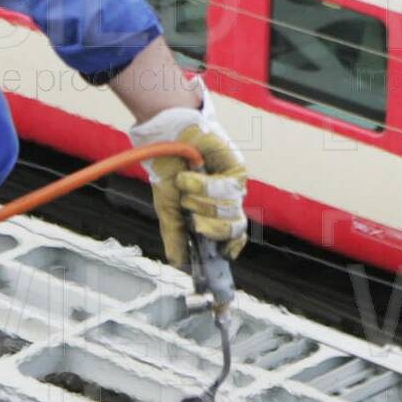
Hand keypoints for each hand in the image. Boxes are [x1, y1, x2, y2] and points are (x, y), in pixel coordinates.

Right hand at [126, 84, 247, 270]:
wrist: (164, 138)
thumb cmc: (168, 170)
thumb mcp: (168, 207)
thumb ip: (175, 234)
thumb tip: (178, 263)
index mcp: (213, 215)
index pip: (232, 240)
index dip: (229, 250)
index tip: (219, 257)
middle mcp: (227, 202)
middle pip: (234, 230)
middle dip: (212, 229)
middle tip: (193, 220)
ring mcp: (234, 186)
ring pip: (229, 211)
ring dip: (202, 204)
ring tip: (184, 188)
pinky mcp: (237, 168)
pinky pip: (226, 189)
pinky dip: (202, 185)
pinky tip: (187, 176)